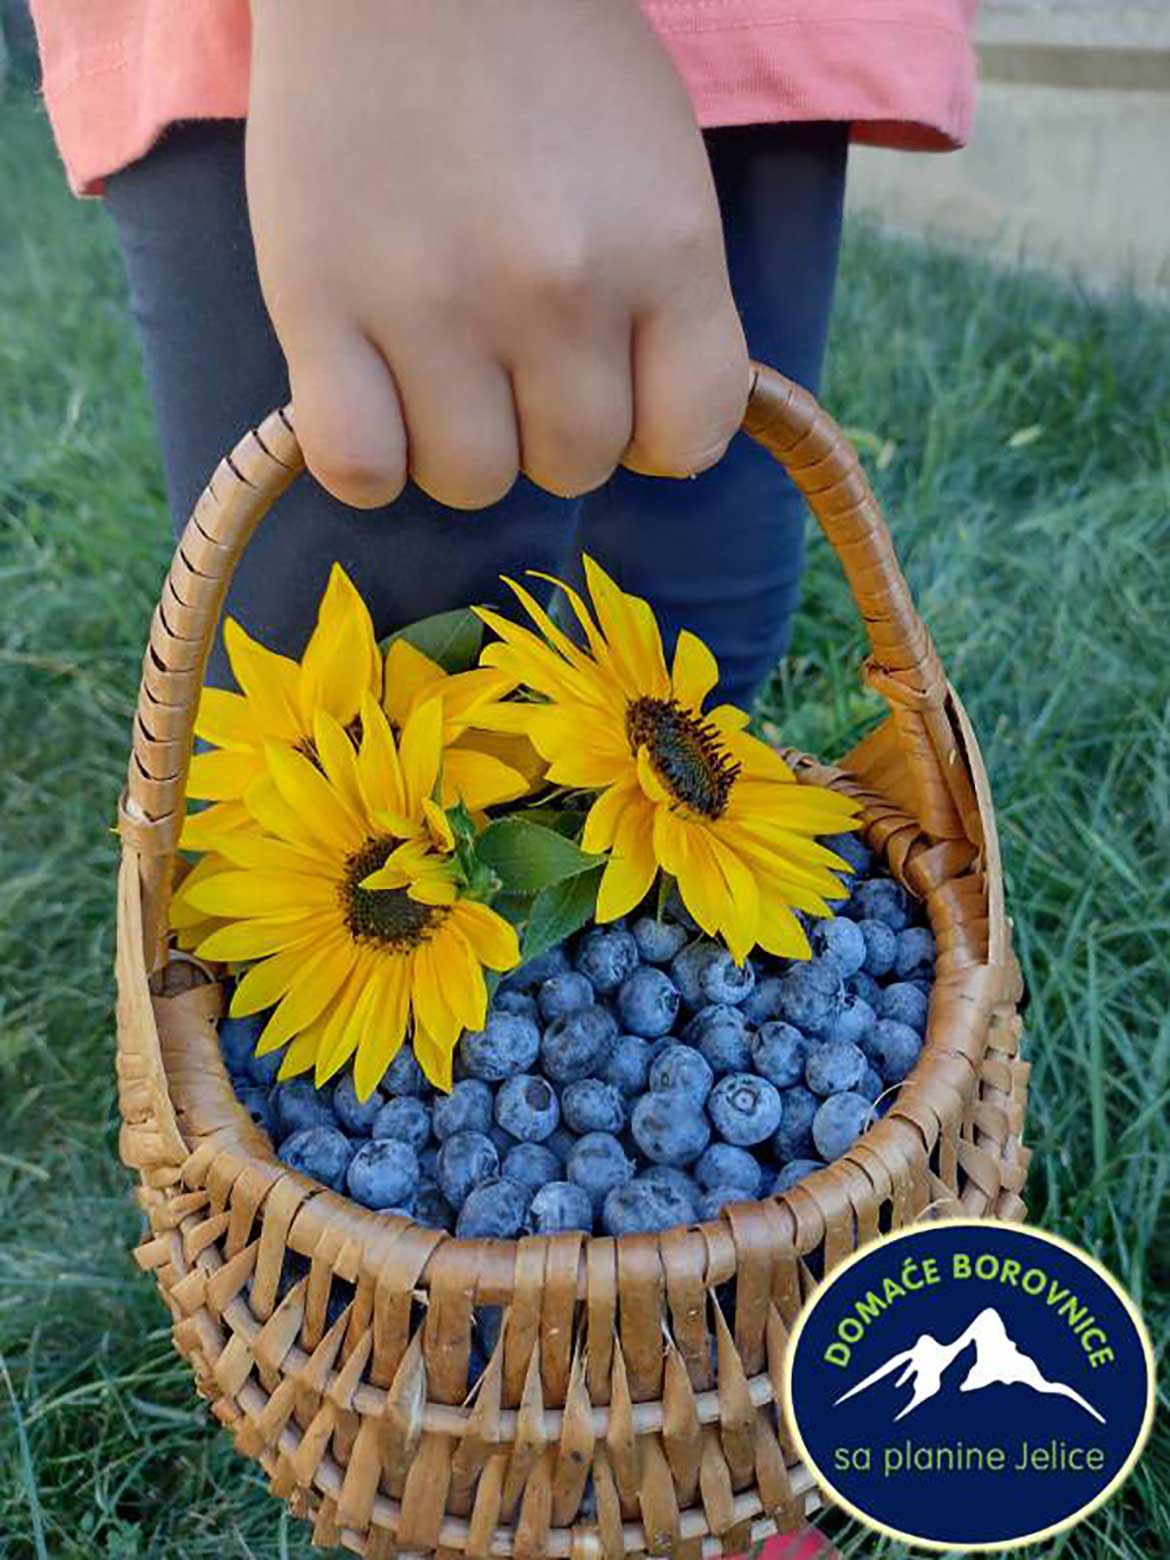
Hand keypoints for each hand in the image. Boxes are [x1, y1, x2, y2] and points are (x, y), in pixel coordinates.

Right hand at [246, 0, 748, 509]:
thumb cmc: (548, 58)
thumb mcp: (663, 172)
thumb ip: (675, 307)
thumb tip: (665, 444)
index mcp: (662, 249)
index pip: (689, 441)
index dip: (653, 435)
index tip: (616, 391)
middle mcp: (558, 290)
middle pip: (573, 467)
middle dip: (549, 431)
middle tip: (513, 359)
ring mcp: (434, 301)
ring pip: (470, 480)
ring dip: (459, 448)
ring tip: (439, 373)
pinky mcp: (318, 303)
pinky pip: (358, 466)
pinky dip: (368, 460)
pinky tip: (372, 404)